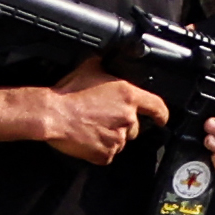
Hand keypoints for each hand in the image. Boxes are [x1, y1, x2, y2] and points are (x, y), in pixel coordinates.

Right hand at [40, 57, 168, 164]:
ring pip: (120, 141)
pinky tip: (86, 139)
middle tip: (101, 118)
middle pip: (134, 127)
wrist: (52, 114)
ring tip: (90, 127)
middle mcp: (127, 118)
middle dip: (121, 125)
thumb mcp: (89, 68)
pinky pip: (106, 154)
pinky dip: (98, 150)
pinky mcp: (106, 154)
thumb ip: (103, 66)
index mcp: (128, 96)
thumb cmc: (68, 94)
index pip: (157, 106)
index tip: (162, 119)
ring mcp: (118, 139)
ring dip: (109, 136)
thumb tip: (103, 60)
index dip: (161, 114)